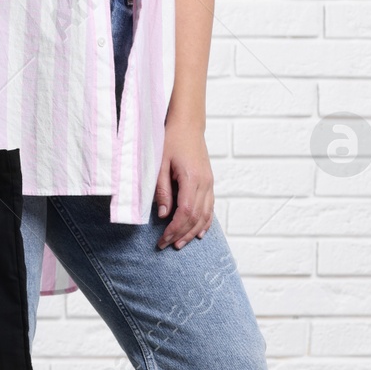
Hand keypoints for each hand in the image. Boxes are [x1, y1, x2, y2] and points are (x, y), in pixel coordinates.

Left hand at [155, 115, 212, 249]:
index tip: (162, 239)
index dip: (174, 229)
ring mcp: (209, 183)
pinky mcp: (209, 182)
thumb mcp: (160, 164)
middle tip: (167, 245)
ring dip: (193, 232)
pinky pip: (210, 207)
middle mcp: (205, 183)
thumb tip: (163, 215)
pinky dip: (205, 222)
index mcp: (192, 179)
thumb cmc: (171, 139)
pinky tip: (199, 233)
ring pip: (205, 215)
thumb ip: (162, 190)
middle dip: (181, 234)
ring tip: (181, 243)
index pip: (185, 213)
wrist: (187, 124)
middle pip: (196, 218)